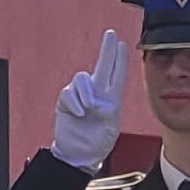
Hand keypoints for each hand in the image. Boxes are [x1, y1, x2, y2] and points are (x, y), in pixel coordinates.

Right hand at [49, 30, 131, 169]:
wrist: (79, 154)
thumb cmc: (98, 142)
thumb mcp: (111, 129)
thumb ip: (109, 113)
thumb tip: (98, 102)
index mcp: (111, 98)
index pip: (117, 75)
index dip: (120, 59)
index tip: (122, 44)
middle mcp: (97, 93)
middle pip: (102, 66)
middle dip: (107, 49)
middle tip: (111, 35)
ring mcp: (80, 96)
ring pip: (82, 78)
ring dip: (86, 91)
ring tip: (89, 108)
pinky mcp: (66, 101)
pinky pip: (69, 93)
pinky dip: (74, 102)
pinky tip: (79, 114)